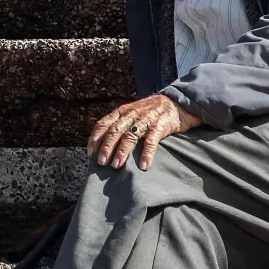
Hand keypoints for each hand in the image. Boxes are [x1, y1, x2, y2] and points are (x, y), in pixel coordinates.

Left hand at [87, 95, 201, 170]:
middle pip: (115, 131)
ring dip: (122, 151)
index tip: (90, 153)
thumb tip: (103, 146)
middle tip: (101, 162)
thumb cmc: (151, 113)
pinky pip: (152, 140)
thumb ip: (120, 125)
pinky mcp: (161, 125)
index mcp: (122, 112)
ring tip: (116, 165)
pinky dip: (147, 153)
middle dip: (106, 147)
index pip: (103, 124)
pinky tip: (144, 165)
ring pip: (130, 135)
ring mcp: (146, 119)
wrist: (178, 103)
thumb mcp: (132, 114)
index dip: (95, 138)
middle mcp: (132, 114)